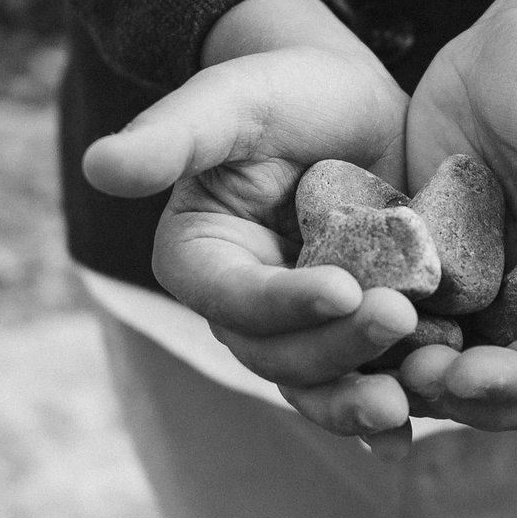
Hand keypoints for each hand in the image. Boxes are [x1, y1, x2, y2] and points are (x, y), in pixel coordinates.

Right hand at [82, 0, 419, 437]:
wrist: (350, 101)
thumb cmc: (281, 88)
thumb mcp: (231, 100)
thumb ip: (171, 135)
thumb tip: (99, 166)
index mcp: (200, 258)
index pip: (234, 298)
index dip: (283, 302)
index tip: (342, 287)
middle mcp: (243, 306)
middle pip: (278, 354)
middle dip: (336, 348)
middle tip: (399, 319)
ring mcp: (299, 328)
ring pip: (316, 383)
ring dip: (355, 403)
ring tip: (406, 402)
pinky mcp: (352, 333)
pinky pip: (361, 383)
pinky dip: (385, 411)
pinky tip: (417, 429)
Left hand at [396, 0, 516, 429]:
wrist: (508, 42)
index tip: (464, 380)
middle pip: (514, 387)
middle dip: (463, 397)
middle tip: (402, 380)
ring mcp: (489, 292)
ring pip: (454, 368)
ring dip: (412, 379)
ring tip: (359, 362)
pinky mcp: (436, 274)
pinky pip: (407, 324)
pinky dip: (375, 339)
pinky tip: (331, 334)